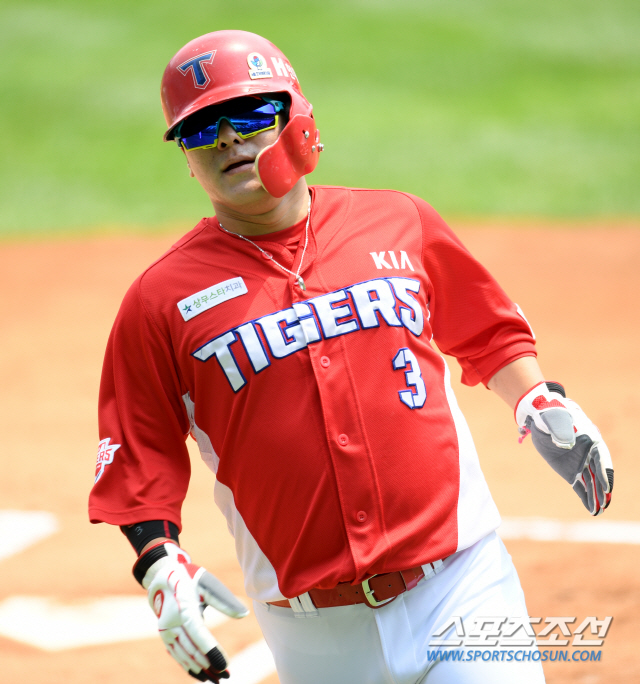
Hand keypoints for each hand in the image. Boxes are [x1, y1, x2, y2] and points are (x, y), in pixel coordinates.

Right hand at [133, 542, 248, 681]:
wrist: (162, 576)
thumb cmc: (190, 578)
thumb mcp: (208, 584)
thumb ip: (225, 600)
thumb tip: (244, 614)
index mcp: (183, 609)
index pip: (199, 634)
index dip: (211, 651)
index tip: (225, 665)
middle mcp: (171, 624)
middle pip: (191, 650)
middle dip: (209, 665)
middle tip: (227, 676)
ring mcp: (166, 632)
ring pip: (183, 656)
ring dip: (200, 670)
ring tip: (217, 680)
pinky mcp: (165, 637)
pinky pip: (177, 656)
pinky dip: (188, 667)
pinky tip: (201, 675)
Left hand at [515, 382, 613, 515]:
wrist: (540, 418)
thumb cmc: (550, 416)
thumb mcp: (553, 420)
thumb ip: (560, 431)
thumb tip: (566, 445)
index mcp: (590, 439)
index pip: (600, 458)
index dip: (603, 473)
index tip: (606, 487)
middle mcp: (589, 454)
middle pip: (598, 474)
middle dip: (602, 489)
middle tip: (604, 503)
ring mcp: (580, 464)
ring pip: (591, 483)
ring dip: (595, 497)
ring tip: (598, 511)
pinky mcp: (570, 471)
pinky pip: (580, 486)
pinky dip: (586, 497)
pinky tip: (592, 510)